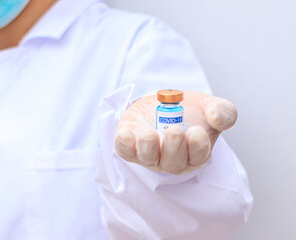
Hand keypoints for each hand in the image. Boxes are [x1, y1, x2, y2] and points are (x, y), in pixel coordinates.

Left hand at [114, 91, 236, 174]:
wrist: (163, 102)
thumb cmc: (189, 110)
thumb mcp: (211, 106)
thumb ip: (223, 112)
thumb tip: (216, 116)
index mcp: (194, 153)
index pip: (197, 156)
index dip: (197, 146)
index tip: (197, 131)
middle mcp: (171, 159)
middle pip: (172, 162)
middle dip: (174, 148)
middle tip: (175, 130)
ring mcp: (148, 154)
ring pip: (148, 158)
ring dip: (148, 148)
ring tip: (149, 135)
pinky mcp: (130, 146)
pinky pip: (125, 150)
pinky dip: (124, 144)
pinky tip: (125, 134)